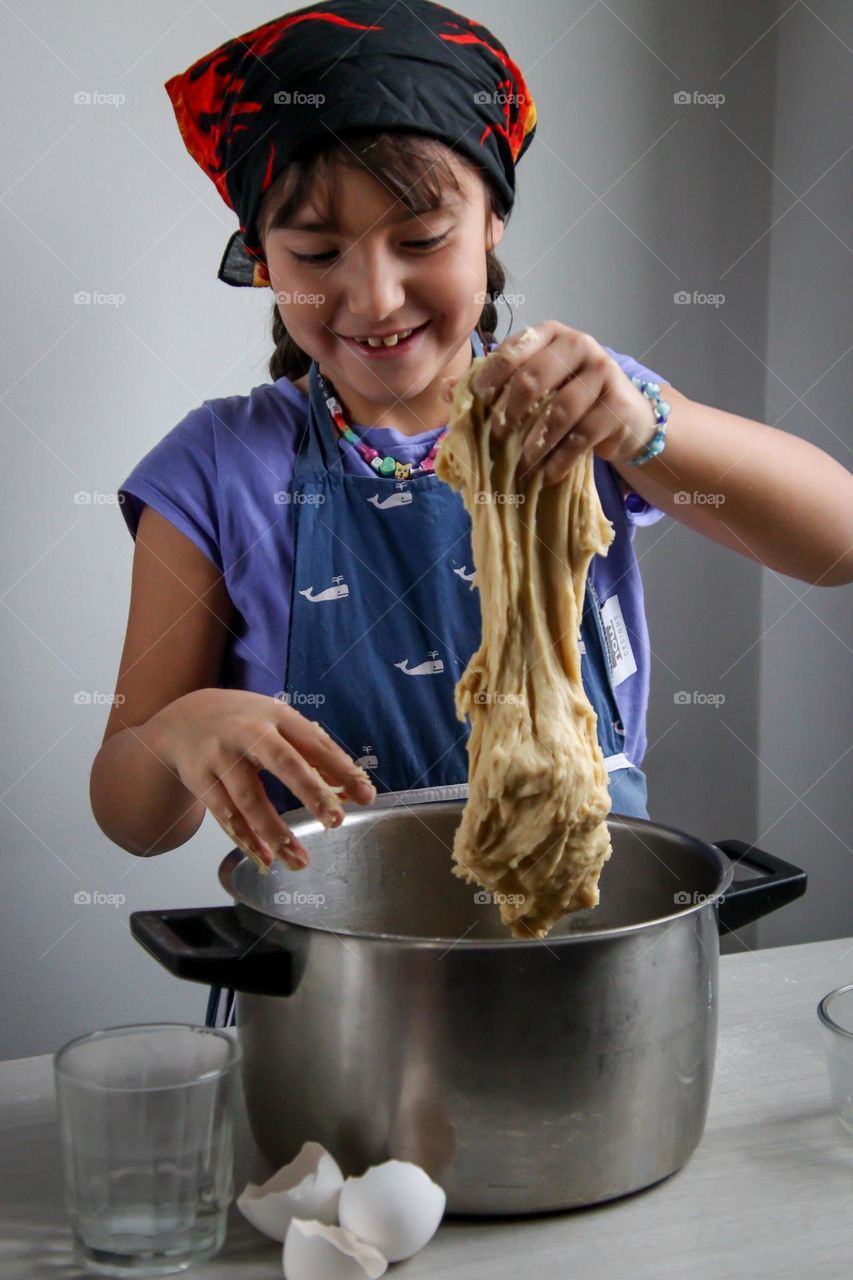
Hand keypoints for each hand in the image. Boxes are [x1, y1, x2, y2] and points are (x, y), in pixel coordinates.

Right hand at [148, 689, 375, 871]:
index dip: (342, 770)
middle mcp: (247, 732)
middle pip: (283, 763)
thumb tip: (348, 787)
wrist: (184, 719)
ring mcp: (220, 756)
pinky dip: (246, 840)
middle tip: (335, 822)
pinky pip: (225, 816)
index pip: (315, 743)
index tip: (366, 796)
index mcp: (276, 717)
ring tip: (300, 860)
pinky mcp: (199, 779)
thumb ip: (311, 751)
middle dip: (311, 792)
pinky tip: (266, 858)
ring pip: (249, 799)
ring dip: (276, 833)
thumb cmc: (246, 723)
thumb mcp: (277, 723)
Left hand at [471, 321, 658, 485]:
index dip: (490, 375)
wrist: (624, 415)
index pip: (514, 349)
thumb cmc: (569, 396)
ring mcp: (603, 373)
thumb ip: (493, 384)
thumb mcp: (533, 384)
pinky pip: (581, 437)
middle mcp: (579, 345)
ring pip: (560, 410)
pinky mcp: (617, 406)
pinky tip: (546, 474)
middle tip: (494, 437)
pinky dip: (559, 460)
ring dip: (534, 442)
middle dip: (509, 412)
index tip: (475, 400)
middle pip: (534, 378)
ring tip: (520, 464)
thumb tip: (446, 391)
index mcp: (551, 334)